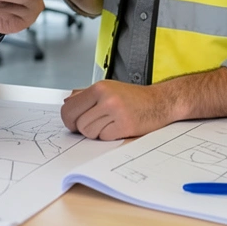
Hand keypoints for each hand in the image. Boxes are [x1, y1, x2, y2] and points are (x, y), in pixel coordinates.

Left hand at [60, 80, 176, 140]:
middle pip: (78, 124)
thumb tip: (67, 102)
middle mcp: (106, 97)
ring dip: (97, 132)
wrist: (160, 102)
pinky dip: (109, 136)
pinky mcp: (124, 126)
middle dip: (84, 128)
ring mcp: (115, 112)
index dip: (69, 120)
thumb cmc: (133, 97)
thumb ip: (85, 95)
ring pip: (89, 133)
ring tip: (110, 123)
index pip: (69, 109)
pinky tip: (119, 127)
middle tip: (96, 123)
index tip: (75, 123)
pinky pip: (104, 138)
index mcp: (99, 87)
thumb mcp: (108, 89)